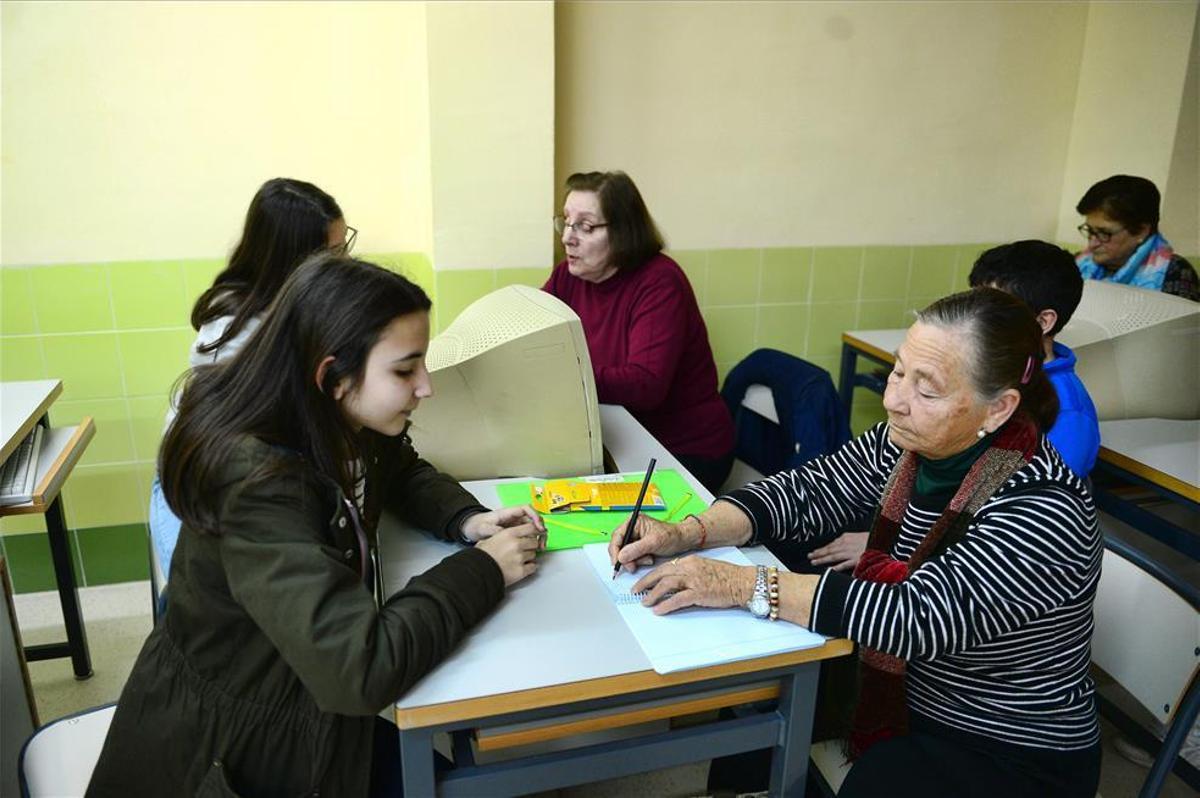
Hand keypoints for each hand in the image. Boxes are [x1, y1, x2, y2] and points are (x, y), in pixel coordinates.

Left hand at [461, 505, 545, 542]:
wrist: (471, 529)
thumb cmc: (477, 525)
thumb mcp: (483, 528)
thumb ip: (493, 530)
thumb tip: (504, 534)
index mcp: (507, 513)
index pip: (526, 509)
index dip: (534, 515)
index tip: (538, 526)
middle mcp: (514, 518)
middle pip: (533, 519)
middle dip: (540, 527)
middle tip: (543, 538)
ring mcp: (515, 526)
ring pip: (533, 528)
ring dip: (539, 536)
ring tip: (541, 546)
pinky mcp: (515, 534)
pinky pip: (528, 536)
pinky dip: (533, 541)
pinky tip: (534, 549)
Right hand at [475, 524, 543, 586]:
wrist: (478, 572)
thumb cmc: (481, 557)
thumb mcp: (489, 539)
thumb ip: (502, 535)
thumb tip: (508, 534)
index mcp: (509, 534)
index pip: (531, 527)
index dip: (534, 531)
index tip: (534, 534)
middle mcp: (517, 544)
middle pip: (534, 542)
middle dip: (531, 545)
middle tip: (525, 548)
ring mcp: (520, 558)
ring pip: (534, 555)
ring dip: (529, 557)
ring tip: (519, 559)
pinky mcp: (521, 571)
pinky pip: (533, 567)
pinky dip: (530, 568)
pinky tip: (523, 567)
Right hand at [607, 514, 693, 573]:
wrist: (682, 541)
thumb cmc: (671, 536)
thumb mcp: (654, 542)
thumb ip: (636, 549)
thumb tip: (621, 556)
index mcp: (633, 521)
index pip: (617, 536)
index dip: (615, 550)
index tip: (617, 562)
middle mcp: (632, 528)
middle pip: (618, 546)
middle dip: (626, 558)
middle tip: (632, 566)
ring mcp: (634, 538)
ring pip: (624, 554)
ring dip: (635, 560)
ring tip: (648, 559)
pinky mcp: (637, 547)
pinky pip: (631, 557)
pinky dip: (638, 561)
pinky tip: (648, 559)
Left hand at [632, 556, 753, 615]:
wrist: (742, 582)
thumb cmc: (727, 576)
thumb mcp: (704, 568)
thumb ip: (688, 572)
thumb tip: (673, 582)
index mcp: (690, 560)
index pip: (665, 566)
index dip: (651, 575)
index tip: (642, 582)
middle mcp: (689, 567)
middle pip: (661, 573)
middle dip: (645, 582)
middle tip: (635, 591)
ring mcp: (694, 580)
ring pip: (666, 584)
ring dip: (653, 594)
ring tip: (644, 602)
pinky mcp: (700, 592)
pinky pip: (678, 598)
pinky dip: (666, 604)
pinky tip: (659, 610)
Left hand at [807, 531, 867, 572]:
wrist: (885, 541)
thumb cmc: (873, 539)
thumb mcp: (859, 536)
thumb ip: (848, 540)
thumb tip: (839, 542)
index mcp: (846, 537)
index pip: (831, 544)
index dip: (822, 548)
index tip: (814, 552)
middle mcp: (846, 544)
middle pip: (829, 549)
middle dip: (818, 553)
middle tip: (809, 557)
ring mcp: (851, 552)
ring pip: (833, 556)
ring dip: (822, 559)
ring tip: (814, 562)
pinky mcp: (856, 559)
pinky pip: (844, 564)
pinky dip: (836, 567)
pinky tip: (829, 570)